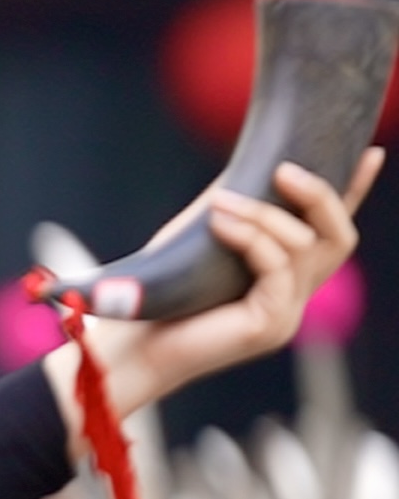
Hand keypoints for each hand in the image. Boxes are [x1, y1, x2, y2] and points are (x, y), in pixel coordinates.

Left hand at [71, 150, 382, 417]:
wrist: (128, 345)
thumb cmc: (160, 292)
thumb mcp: (203, 238)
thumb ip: (234, 208)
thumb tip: (254, 161)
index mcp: (286, 277)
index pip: (332, 231)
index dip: (354, 193)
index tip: (371, 153)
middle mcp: (296, 297)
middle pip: (338, 238)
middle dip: (320, 197)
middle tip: (284, 169)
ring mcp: (287, 315)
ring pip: (304, 249)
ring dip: (264, 215)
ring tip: (223, 200)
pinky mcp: (269, 327)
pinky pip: (277, 270)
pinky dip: (251, 240)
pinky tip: (221, 222)